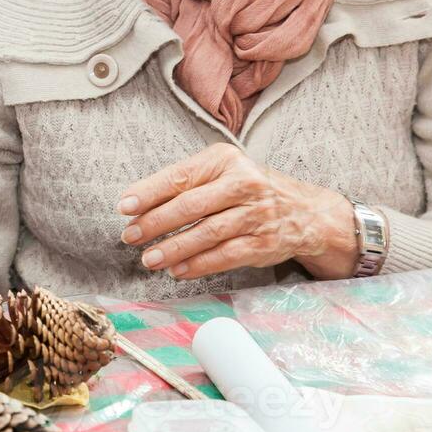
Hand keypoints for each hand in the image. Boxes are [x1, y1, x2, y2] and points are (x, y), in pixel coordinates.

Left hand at [116, 143, 358, 281]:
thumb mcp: (222, 172)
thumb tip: (138, 203)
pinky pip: (226, 255)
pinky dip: (199, 265)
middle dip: (155, 223)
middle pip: (191, 205)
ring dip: (173, 249)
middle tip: (130, 236)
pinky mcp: (265, 243)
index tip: (124, 207)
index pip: (180, 176)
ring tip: (148, 259)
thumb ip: (186, 183)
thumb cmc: (249, 189)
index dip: (149, 192)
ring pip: (207, 233)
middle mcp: (243, 184)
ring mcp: (257, 215)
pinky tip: (177, 271)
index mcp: (225, 160)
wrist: (306, 211)